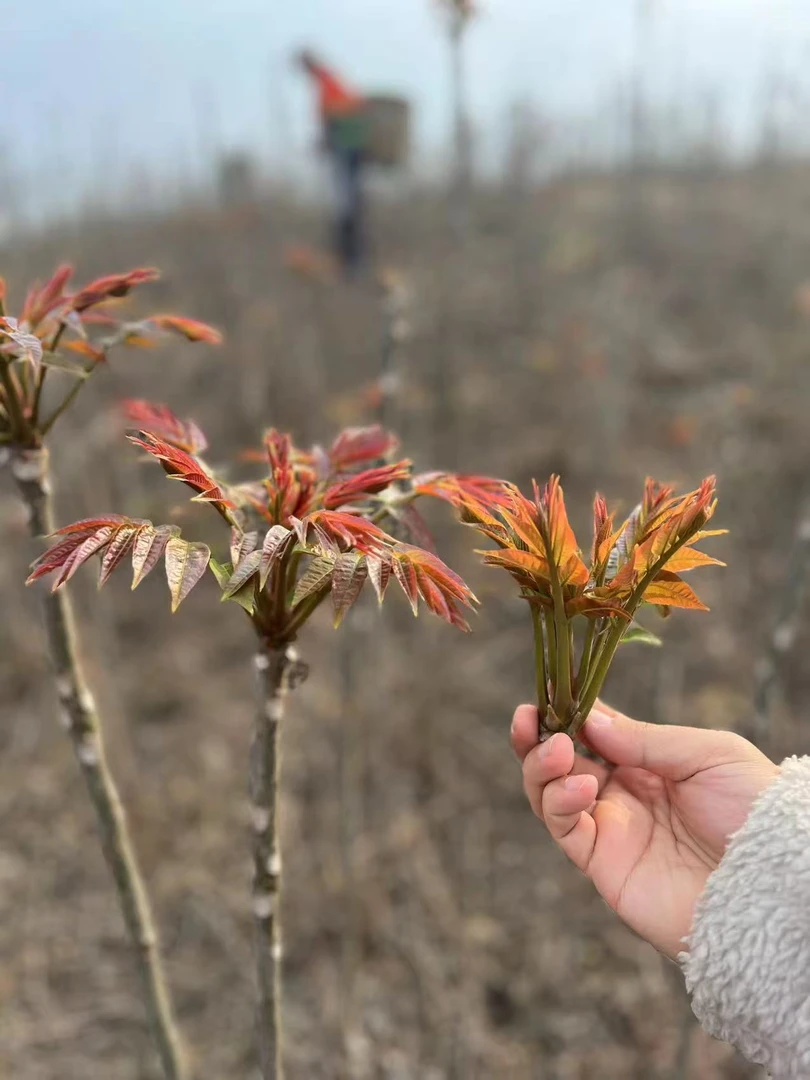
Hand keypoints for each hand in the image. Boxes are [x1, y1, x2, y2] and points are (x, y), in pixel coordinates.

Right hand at [511, 701, 779, 959]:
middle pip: (558, 764)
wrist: (771, 881)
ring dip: (541, 769)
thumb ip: (644, 738)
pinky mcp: (605, 867)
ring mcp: (611, 831)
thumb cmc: (753, 810)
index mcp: (647, 766)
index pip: (590, 735)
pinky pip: (566, 831)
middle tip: (526, 719)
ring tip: (557, 751)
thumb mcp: (706, 754)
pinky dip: (560, 804)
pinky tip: (581, 787)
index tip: (545, 696)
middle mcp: (622, 797)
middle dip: (535, 740)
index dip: (563, 715)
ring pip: (549, 796)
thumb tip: (589, 719)